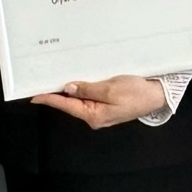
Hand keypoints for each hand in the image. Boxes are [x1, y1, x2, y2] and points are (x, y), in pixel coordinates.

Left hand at [32, 75, 169, 127]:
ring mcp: (101, 110)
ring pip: (79, 98)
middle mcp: (95, 115)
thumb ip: (89, 89)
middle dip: (57, 92)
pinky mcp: (107, 103)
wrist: (158, 94)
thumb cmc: (137, 93)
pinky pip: (90, 95)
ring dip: (69, 88)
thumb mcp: (112, 89)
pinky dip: (81, 87)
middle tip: (41, 80)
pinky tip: (75, 78)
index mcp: (94, 115)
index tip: (34, 95)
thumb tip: (68, 88)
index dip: (50, 99)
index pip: (66, 105)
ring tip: (54, 77)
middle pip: (71, 103)